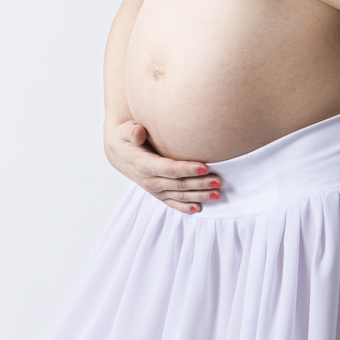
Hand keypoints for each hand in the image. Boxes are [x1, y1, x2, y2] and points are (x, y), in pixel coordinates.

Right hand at [104, 119, 222, 213]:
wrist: (119, 153)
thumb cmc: (126, 138)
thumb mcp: (125, 131)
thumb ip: (132, 131)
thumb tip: (138, 132)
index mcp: (144, 165)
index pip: (169, 169)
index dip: (187, 169)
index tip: (204, 167)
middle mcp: (150, 181)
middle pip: (179, 184)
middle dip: (200, 183)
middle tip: (219, 181)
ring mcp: (155, 190)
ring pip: (180, 195)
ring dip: (199, 196)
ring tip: (217, 194)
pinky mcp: (159, 194)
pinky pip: (173, 203)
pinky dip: (186, 207)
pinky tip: (199, 208)